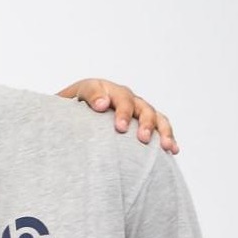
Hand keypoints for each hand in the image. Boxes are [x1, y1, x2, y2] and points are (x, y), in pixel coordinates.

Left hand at [59, 79, 177, 153]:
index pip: (101, 91)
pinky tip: (172, 149)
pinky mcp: (143, 119)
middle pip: (133, 104)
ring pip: (151, 114)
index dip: (107, 103)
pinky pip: (160, 125)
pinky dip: (167, 136)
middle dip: (139, 120)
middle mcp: (120, 95)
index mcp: (98, 88)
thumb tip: (102, 105)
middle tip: (138, 137)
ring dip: (159, 129)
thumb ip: (79, 100)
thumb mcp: (64, 104)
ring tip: (163, 145)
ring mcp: (134, 106)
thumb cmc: (69, 110)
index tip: (109, 116)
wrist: (78, 110)